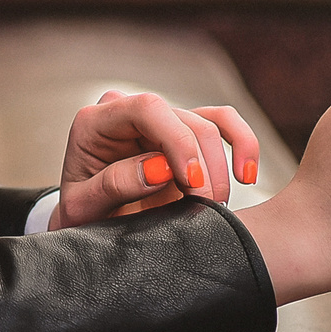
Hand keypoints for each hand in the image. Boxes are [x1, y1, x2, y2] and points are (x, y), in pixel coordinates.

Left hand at [45, 88, 263, 230]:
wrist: (92, 223)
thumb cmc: (83, 214)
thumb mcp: (83, 207)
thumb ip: (114, 185)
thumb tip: (159, 169)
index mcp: (95, 121)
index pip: (146, 109)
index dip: (177, 140)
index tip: (192, 182)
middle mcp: (128, 112)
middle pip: (183, 119)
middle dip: (203, 165)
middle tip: (206, 208)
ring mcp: (159, 121)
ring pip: (208, 123)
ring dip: (221, 166)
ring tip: (216, 205)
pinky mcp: (184, 133)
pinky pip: (222, 125)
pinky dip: (242, 145)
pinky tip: (247, 176)